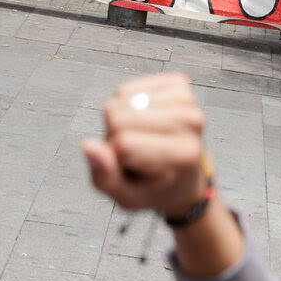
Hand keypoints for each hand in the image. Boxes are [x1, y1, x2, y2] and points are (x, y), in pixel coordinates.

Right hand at [82, 73, 208, 217]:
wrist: (185, 177)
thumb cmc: (157, 188)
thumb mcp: (127, 197)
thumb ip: (105, 176)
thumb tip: (89, 146)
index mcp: (185, 155)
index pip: (124, 143)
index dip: (115, 157)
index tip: (134, 168)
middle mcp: (192, 123)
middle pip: (118, 117)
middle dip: (116, 136)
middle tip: (136, 152)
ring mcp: (187, 100)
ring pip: (120, 100)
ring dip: (121, 120)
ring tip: (140, 137)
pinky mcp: (177, 83)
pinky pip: (127, 88)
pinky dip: (127, 104)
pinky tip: (143, 119)